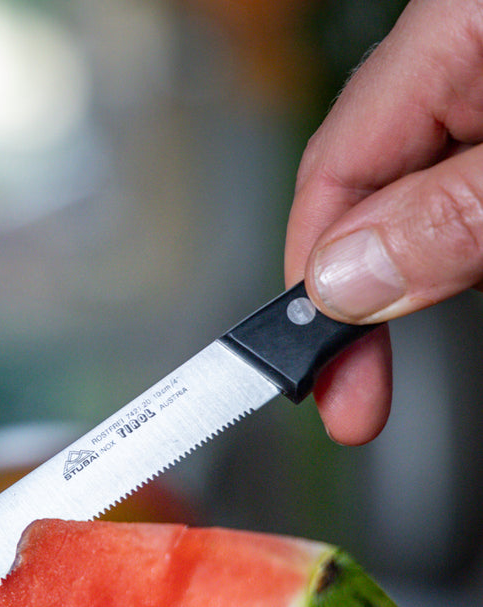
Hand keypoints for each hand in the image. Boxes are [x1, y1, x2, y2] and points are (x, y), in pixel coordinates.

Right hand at [285, 0, 482, 444]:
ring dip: (433, 271)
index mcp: (453, 36)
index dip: (309, 285)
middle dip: (368, 298)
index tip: (309, 380)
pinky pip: (469, 187)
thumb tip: (345, 280)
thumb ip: (454, 211)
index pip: (334, 171)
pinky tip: (466, 262)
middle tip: (357, 400)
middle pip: (372, 191)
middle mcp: (465, 57)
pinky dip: (468, 242)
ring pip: (428, 198)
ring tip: (418, 328)